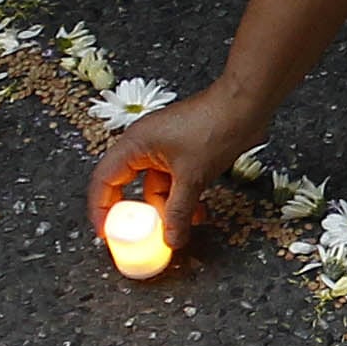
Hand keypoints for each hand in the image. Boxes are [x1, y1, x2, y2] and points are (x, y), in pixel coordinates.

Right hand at [88, 81, 269, 254]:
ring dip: (169, 208)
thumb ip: (178, 211)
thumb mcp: (192, 177)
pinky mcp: (185, 153)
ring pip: (157, 187)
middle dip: (141, 213)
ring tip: (182, 229)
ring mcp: (165, 148)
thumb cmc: (214, 126)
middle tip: (145, 236)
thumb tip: (171, 239)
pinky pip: (175, 182)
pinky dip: (183, 199)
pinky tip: (197, 214)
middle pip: (131, 186)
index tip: (106, 232)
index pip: (105, 180)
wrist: (245, 106)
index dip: (101, 208)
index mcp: (135, 144)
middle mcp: (145, 145)